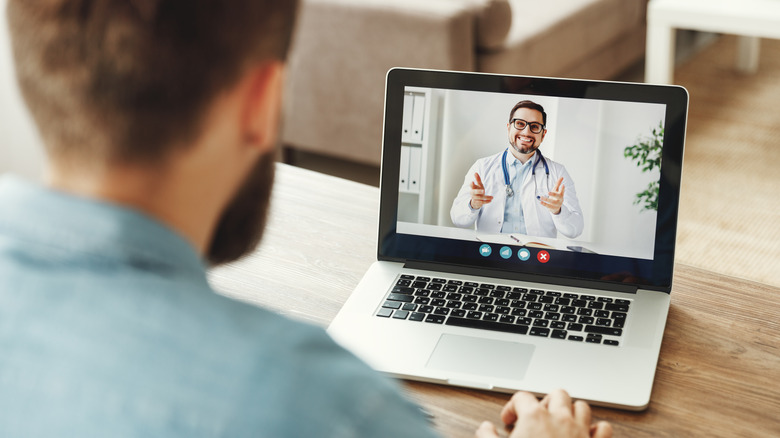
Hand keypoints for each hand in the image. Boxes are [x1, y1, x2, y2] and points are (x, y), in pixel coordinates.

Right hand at [469, 172, 492, 208]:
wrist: (476, 200)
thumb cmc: (478, 191)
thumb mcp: (479, 185)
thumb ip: (478, 179)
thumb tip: (475, 172)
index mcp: (473, 188)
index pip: (471, 186)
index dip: (472, 184)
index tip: (472, 182)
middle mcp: (473, 193)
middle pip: (474, 192)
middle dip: (479, 191)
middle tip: (484, 191)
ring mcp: (474, 198)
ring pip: (480, 198)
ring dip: (486, 197)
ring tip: (492, 197)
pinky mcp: (477, 203)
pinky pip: (481, 202)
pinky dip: (486, 201)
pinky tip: (490, 200)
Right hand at [474, 390, 611, 437]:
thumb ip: (487, 437)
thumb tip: (485, 428)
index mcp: (534, 418)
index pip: (522, 397)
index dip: (512, 406)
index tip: (508, 420)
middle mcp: (560, 419)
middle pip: (557, 394)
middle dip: (545, 402)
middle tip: (536, 417)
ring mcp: (581, 432)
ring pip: (582, 406)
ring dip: (571, 411)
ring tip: (560, 423)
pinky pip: (603, 428)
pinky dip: (596, 429)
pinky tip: (587, 436)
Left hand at [539, 177, 564, 214]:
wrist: (556, 207)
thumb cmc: (556, 197)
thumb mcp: (556, 190)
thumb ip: (558, 184)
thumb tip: (562, 177)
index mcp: (561, 195)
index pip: (562, 191)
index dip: (563, 188)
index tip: (563, 185)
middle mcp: (560, 199)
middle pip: (558, 197)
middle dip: (553, 194)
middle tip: (548, 192)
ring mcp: (557, 204)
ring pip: (552, 202)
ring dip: (546, 199)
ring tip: (541, 197)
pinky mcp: (553, 208)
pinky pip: (548, 206)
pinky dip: (544, 204)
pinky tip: (541, 202)